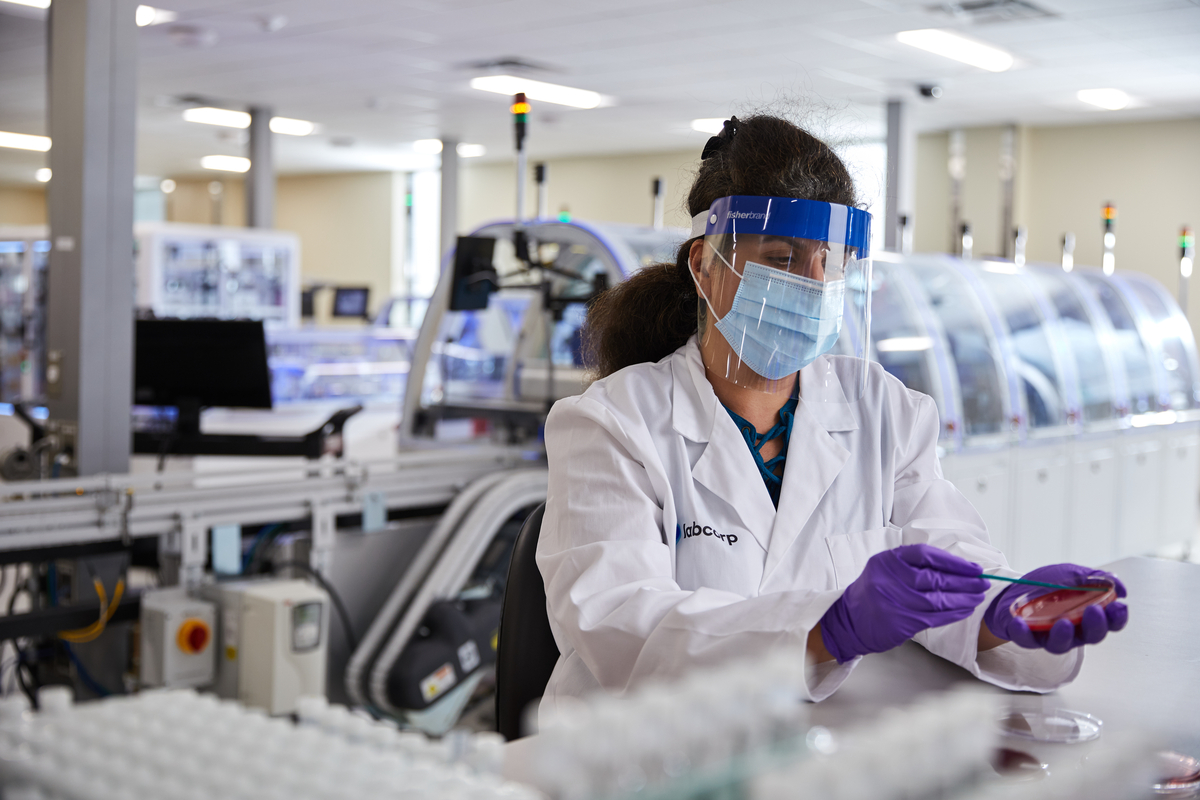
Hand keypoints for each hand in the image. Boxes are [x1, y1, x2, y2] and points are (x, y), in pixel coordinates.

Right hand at [820, 543, 989, 663]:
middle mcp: (889, 579)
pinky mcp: (902, 622)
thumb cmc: (875, 591)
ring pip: (938, 599)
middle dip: (964, 581)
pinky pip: (935, 617)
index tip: (972, 567)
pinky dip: (954, 613)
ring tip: (978, 596)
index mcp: (887, 560)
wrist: (850, 619)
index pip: (925, 554)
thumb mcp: (885, 569)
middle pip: (935, 578)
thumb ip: (913, 565)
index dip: (952, 561)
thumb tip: (955, 567)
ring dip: (963, 598)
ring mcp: (895, 601)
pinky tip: (965, 609)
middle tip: (982, 582)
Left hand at [983, 564, 1127, 654]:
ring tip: (1064, 622)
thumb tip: (1119, 587)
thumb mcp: (1073, 574)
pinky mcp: (1026, 637)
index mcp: (1088, 616)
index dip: (1117, 617)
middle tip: (1095, 610)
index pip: (1110, 623)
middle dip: (1095, 625)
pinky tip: (1020, 623)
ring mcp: (1049, 635)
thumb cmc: (1049, 584)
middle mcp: (1073, 631)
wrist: (1016, 586)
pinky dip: (1023, 632)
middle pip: (1090, 636)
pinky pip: (1025, 639)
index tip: (1119, 605)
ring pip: (1060, 644)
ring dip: (1063, 635)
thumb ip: (1096, 578)